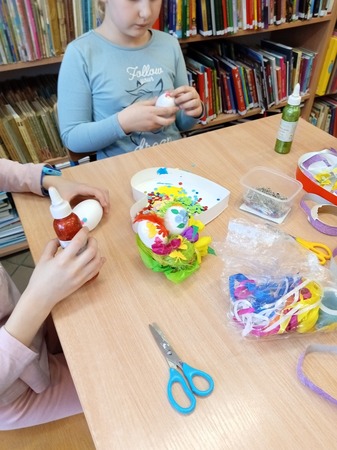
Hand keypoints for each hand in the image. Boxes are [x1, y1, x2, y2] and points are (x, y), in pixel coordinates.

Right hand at [5, 228, 104, 346]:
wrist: (42, 297)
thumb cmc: (40, 278)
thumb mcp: (43, 258)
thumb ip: (52, 246)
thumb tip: (60, 239)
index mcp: (63, 260)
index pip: (78, 242)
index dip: (84, 233)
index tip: (85, 229)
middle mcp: (74, 267)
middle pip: (92, 250)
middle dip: (93, 241)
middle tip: (90, 238)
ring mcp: (80, 276)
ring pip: (97, 260)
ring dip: (97, 251)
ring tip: (93, 247)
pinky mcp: (83, 282)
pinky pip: (96, 270)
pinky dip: (99, 262)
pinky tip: (99, 258)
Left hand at [42, 176, 109, 214]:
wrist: (57, 183)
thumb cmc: (60, 189)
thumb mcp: (62, 199)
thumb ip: (65, 209)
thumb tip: (71, 220)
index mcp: (83, 188)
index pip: (97, 191)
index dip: (102, 199)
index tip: (104, 207)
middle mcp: (88, 188)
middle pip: (103, 191)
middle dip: (107, 201)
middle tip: (106, 213)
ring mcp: (89, 190)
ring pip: (103, 193)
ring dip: (106, 202)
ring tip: (105, 212)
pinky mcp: (88, 193)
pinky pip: (99, 196)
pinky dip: (102, 202)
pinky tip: (100, 210)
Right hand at [118, 99, 178, 133]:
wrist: (124, 122)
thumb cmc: (131, 111)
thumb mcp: (141, 103)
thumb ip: (151, 102)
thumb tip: (158, 98)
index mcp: (152, 111)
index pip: (166, 111)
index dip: (173, 109)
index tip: (176, 107)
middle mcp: (153, 120)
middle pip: (168, 121)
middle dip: (173, 118)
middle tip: (174, 115)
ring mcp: (152, 126)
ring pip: (164, 125)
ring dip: (167, 121)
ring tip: (167, 117)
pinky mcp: (149, 130)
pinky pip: (158, 127)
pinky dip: (161, 124)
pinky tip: (159, 120)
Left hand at [170, 86, 202, 117]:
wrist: (194, 107)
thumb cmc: (185, 99)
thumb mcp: (180, 95)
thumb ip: (174, 94)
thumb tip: (166, 93)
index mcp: (190, 89)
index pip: (184, 88)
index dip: (177, 91)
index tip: (171, 95)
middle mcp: (195, 95)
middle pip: (190, 95)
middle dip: (181, 99)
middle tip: (176, 102)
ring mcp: (198, 102)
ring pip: (194, 102)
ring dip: (185, 105)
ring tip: (180, 107)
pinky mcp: (199, 109)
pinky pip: (195, 111)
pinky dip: (189, 112)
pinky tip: (185, 112)